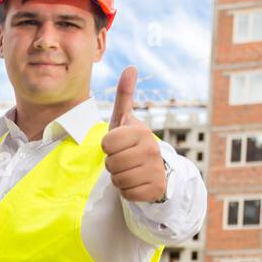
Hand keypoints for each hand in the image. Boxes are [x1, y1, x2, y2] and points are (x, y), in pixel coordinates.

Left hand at [101, 65, 167, 202]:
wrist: (155, 168)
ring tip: (129, 171)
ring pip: (118, 180)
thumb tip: (130, 67)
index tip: (118, 145)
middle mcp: (151, 149)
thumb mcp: (125, 120)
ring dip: (119, 178)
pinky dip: (127, 191)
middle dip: (113, 164)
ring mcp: (155, 170)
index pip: (107, 144)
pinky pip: (127, 194)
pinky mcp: (155, 189)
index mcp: (141, 132)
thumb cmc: (132, 143)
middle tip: (123, 160)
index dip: (108, 147)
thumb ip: (124, 96)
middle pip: (111, 163)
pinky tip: (136, 183)